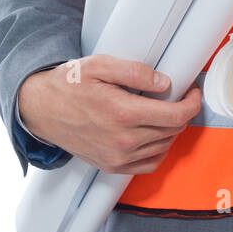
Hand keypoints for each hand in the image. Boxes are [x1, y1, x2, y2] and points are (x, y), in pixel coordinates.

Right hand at [17, 55, 201, 174]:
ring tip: (164, 112)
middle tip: (178, 97)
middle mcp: (123, 140)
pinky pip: (149, 164)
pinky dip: (159, 149)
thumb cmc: (68, 85)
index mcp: (123, 113)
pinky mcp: (112, 166)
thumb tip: (164, 83)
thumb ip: (135, 72)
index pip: (176, 115)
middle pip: (173, 131)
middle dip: (182, 112)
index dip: (192, 103)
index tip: (191, 92)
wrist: (41, 110)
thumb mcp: (100, 65)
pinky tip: (154, 134)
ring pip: (164, 147)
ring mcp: (118, 157)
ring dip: (171, 130)